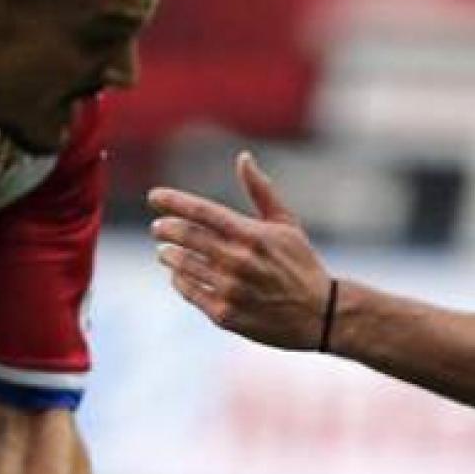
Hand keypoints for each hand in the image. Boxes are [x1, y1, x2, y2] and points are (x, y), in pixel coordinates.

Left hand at [148, 152, 331, 351]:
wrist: (320, 315)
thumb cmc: (301, 263)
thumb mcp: (287, 223)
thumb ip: (261, 191)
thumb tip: (243, 157)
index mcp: (252, 235)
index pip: (202, 212)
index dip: (174, 202)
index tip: (154, 196)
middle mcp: (238, 261)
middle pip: (187, 237)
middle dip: (166, 229)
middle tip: (157, 227)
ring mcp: (230, 289)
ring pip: (183, 265)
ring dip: (168, 254)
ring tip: (165, 250)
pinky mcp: (225, 314)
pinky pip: (190, 292)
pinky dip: (179, 280)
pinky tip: (178, 274)